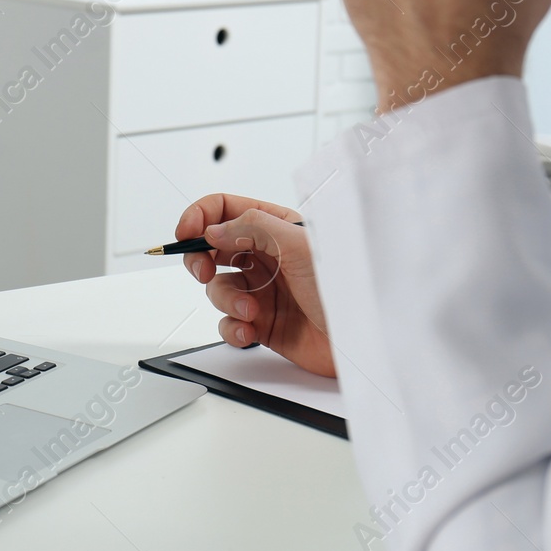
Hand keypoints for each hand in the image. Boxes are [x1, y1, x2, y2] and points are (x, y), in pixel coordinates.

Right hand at [177, 194, 334, 377]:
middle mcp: (267, 256)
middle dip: (200, 260)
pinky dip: (232, 328)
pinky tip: (249, 331)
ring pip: (218, 288)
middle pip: (213, 249)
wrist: (365, 341)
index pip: (225, 209)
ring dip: (227, 301)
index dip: (199, 217)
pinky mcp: (263, 323)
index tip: (185, 234)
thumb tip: (213, 230)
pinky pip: (229, 322)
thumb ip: (251, 228)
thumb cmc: (348, 288)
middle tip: (203, 271)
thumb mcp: (298, 244)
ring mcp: (264, 290)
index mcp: (276, 227)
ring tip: (250, 311)